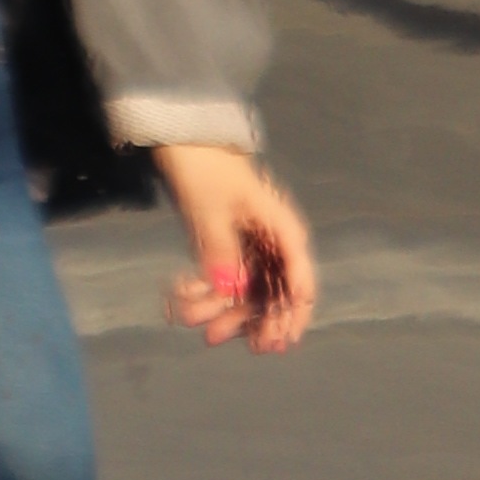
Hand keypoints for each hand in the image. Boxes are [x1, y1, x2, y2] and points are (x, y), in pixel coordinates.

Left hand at [157, 138, 315, 351]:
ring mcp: (250, 247)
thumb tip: (228, 290)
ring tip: (197, 326)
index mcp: (281, 229)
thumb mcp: (210, 208)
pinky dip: (208, 294)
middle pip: (272, 294)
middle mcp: (271, 242)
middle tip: (222, 339)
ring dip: (224, 312)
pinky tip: (183, 302)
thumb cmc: (204, 166)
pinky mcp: (229, 248)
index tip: (278, 341)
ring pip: (246, 292)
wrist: (181, 137)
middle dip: (249, 321)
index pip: (299, 280)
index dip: (292, 315)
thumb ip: (220, 250)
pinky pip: (225, 281)